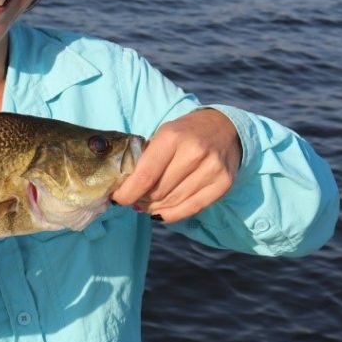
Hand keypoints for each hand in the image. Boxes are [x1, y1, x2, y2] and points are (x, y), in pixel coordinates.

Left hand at [111, 109, 241, 222]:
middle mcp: (194, 152)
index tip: (118, 198)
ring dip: (155, 208)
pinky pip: (192, 208)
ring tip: (147, 205)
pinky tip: (161, 212)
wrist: (223, 127)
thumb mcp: (162, 134)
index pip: (145, 176)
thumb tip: (125, 190)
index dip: (128, 193)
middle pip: (159, 192)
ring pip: (174, 202)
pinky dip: (172, 214)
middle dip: (141, 200)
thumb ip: (145, 159)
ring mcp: (212, 168)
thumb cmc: (184, 133)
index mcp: (172, 137)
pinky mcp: (224, 183)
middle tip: (134, 200)